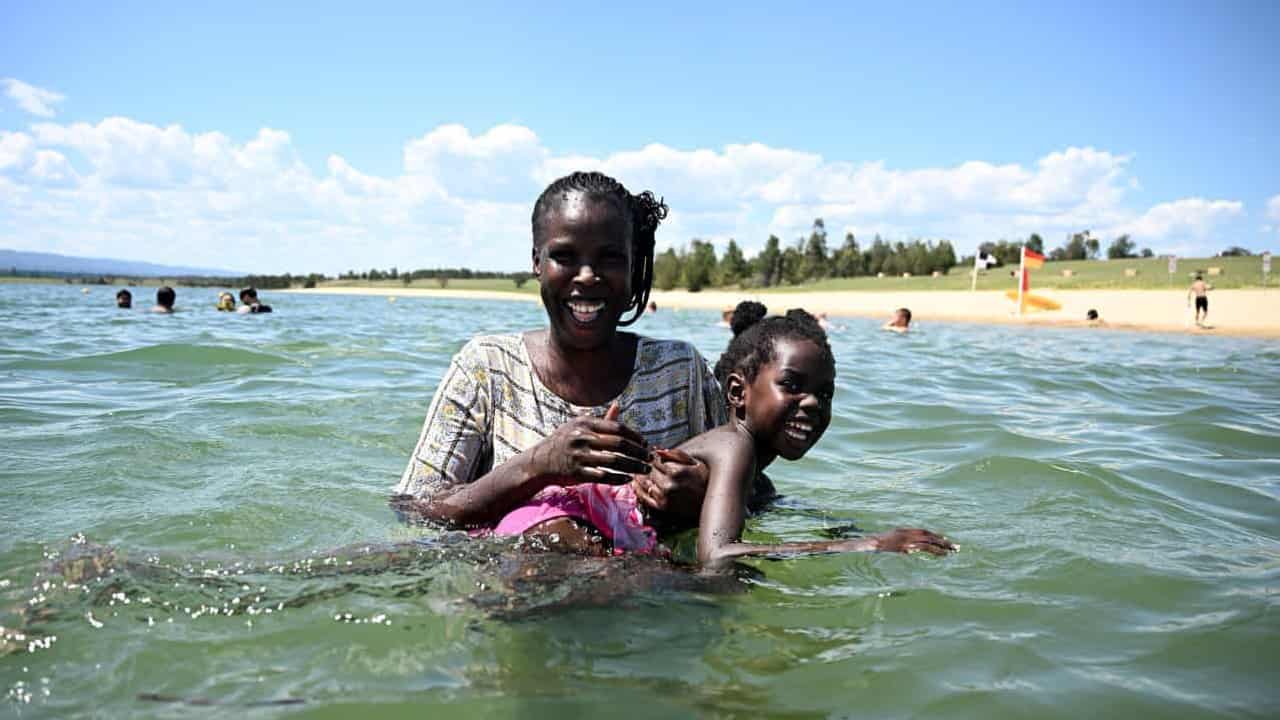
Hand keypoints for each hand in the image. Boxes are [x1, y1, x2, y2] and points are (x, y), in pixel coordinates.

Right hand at [526, 403, 650, 484]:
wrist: (540, 462)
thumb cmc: (564, 441)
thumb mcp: (578, 426)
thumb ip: (601, 420)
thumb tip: (618, 405)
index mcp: (586, 423)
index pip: (617, 428)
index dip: (635, 436)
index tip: (646, 444)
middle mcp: (582, 437)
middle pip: (619, 444)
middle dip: (638, 452)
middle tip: (650, 458)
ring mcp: (579, 456)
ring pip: (614, 461)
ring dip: (633, 466)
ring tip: (644, 470)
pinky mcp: (577, 473)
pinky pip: (604, 476)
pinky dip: (618, 478)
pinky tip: (628, 479)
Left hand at [631, 447, 708, 521]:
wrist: (713, 501)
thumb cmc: (705, 479)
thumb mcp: (694, 462)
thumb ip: (675, 454)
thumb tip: (658, 450)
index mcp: (675, 471)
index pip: (654, 460)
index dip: (651, 457)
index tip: (649, 455)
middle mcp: (668, 485)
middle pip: (647, 471)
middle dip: (644, 466)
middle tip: (640, 462)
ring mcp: (664, 497)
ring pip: (644, 483)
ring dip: (638, 476)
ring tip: (635, 471)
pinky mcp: (663, 507)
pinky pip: (644, 497)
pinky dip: (637, 490)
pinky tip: (635, 484)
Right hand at [860, 528, 956, 555]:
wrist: (873, 542)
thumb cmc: (881, 542)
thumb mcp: (894, 538)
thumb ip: (904, 541)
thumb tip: (912, 550)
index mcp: (907, 530)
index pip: (925, 532)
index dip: (936, 536)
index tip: (945, 540)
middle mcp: (910, 533)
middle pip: (930, 536)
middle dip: (944, 542)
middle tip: (956, 547)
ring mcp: (909, 539)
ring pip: (929, 542)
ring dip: (942, 547)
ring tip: (952, 551)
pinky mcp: (907, 546)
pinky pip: (923, 548)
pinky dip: (934, 550)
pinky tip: (941, 554)